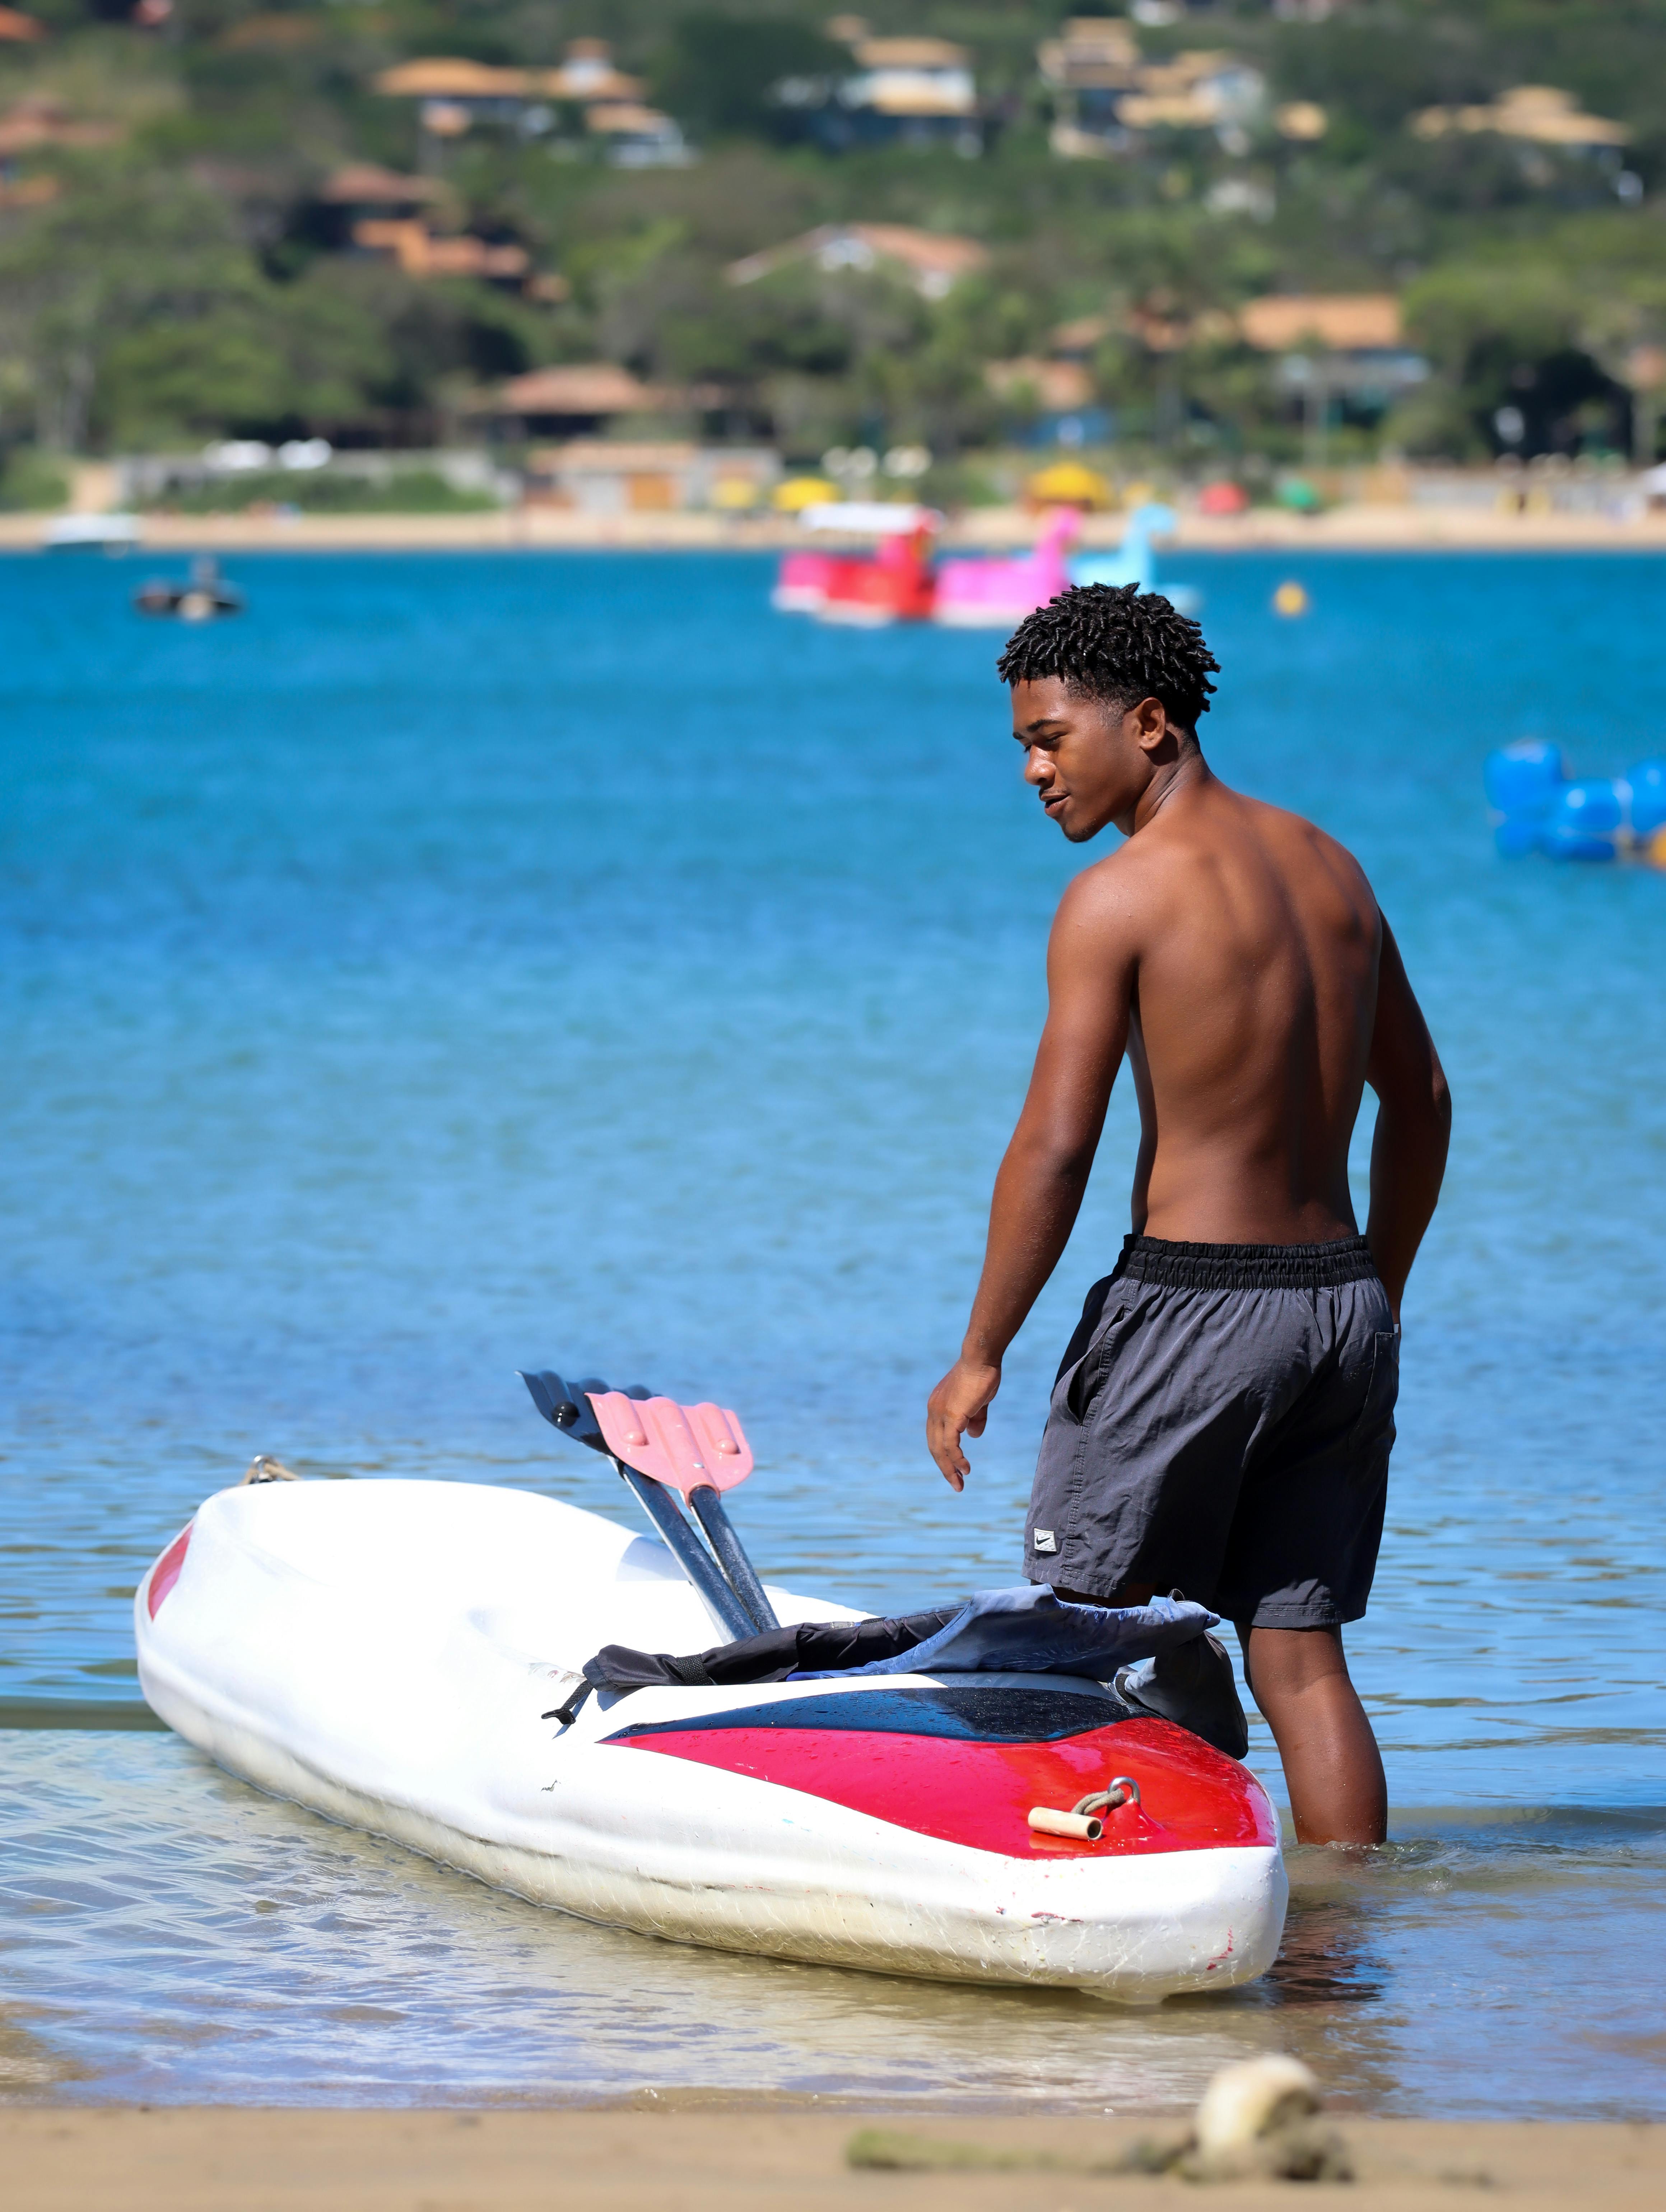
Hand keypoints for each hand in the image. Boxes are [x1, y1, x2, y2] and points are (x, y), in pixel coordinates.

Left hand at [926, 1357, 1001, 1491]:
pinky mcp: (951, 1415)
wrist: (981, 1359)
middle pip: (934, 1446)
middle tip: (956, 1484)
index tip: (955, 1469)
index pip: (936, 1437)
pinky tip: (965, 1468)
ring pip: (940, 1449)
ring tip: (960, 1483)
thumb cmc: (981, 1376)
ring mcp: (940, 1413)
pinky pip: (951, 1444)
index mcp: (937, 1407)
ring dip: (950, 1468)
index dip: (944, 1455)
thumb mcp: (977, 1403)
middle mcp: (934, 1411)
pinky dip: (956, 1459)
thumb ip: (974, 1419)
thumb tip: (973, 1436)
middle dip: (944, 1467)